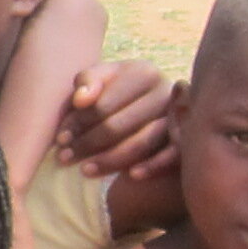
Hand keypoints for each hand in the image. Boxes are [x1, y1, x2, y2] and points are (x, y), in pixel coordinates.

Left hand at [60, 62, 177, 180]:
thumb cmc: (120, 89)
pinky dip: (153, 166)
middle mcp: (164, 92)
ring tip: (85, 170)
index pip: (103, 104)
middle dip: (87, 144)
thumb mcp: (103, 77)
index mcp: (143, 72)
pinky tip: (132, 176)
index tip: (60, 139)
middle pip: (118, 125)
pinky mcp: (188, 139)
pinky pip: (171, 156)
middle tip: (64, 158)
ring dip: (110, 160)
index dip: (78, 124)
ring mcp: (177, 117)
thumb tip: (81, 99)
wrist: (153, 99)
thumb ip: (87, 80)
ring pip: (140, 143)